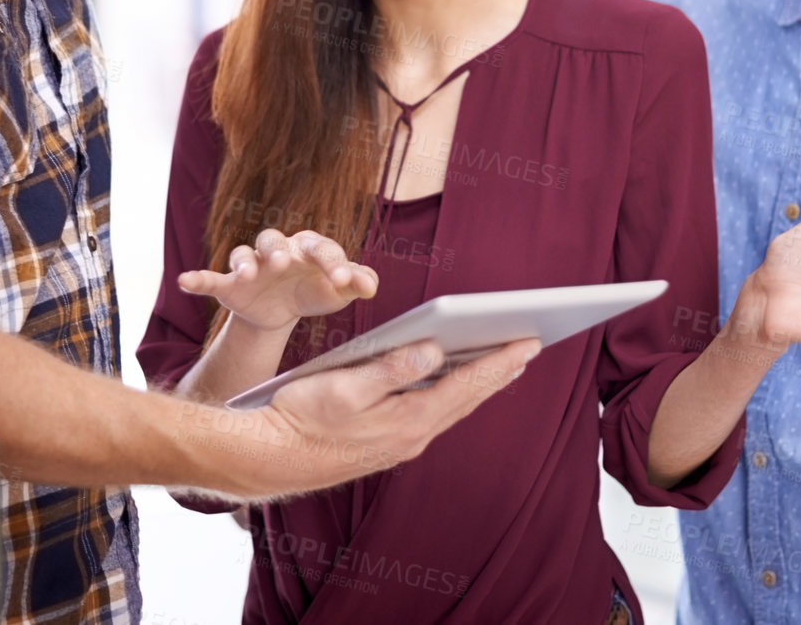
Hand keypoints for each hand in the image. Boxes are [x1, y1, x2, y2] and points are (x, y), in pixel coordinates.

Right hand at [177, 228, 378, 332]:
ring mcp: (252, 266)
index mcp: (308, 248)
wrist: (282, 310)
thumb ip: (356, 282)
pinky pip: (210, 278)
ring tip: (248, 272)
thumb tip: (372, 284)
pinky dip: (197, 279)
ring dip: (245, 260)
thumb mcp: (336, 291)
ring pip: (244, 253)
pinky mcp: (229, 284)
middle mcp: (278, 250)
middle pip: (275, 240)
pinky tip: (186, 281)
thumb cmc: (314, 291)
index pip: (322, 249)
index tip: (344, 283)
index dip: (334, 264)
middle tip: (285, 263)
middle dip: (279, 250)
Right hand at [237, 338, 540, 495]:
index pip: (467, 385)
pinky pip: (434, 414)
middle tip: (529, 344)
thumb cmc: (302, 417)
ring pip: (452, 407)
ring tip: (503, 362)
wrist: (271, 458)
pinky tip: (454, 383)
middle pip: (468, 398)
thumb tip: (434, 350)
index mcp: (408, 420)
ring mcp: (402, 443)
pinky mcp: (388, 443)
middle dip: (499, 371)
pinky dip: (453, 394)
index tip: (529, 341)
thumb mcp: (345, 385)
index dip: (500, 361)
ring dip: (480, 384)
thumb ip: (392, 368)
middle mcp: (413, 436)